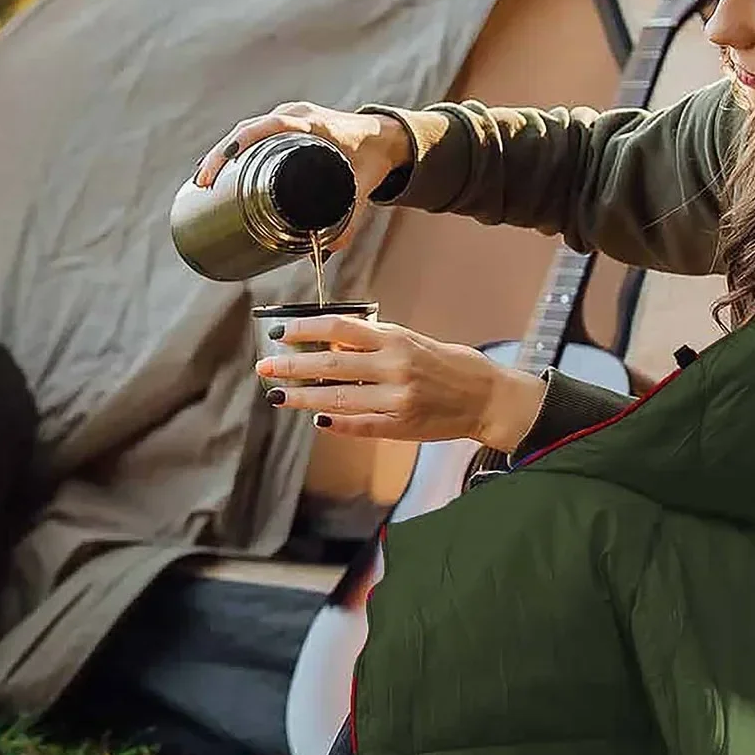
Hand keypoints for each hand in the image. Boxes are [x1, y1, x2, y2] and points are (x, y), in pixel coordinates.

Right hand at [193, 102, 412, 250]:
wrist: (385, 136)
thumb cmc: (374, 158)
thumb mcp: (364, 188)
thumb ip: (351, 221)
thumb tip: (328, 253)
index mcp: (313, 123)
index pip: (269, 126)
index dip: (243, 141)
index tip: (223, 160)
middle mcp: (296, 116)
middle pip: (248, 129)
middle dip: (220, 155)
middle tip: (202, 183)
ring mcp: (288, 118)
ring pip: (245, 130)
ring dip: (221, 152)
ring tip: (202, 180)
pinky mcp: (284, 126)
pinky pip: (252, 132)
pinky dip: (232, 147)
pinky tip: (214, 166)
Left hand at [257, 314, 547, 449]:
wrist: (488, 398)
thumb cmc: (451, 365)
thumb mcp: (413, 341)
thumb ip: (375, 343)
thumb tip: (332, 345)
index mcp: (396, 340)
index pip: (339, 329)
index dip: (305, 329)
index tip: (279, 332)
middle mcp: (395, 367)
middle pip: (331, 364)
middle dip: (292, 365)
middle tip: (265, 366)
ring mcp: (397, 399)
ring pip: (338, 398)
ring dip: (303, 398)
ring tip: (279, 395)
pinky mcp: (401, 426)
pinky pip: (359, 425)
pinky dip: (336, 423)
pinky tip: (317, 420)